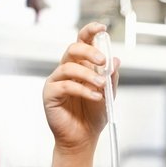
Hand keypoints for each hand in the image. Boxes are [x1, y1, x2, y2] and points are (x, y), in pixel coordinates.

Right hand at [43, 22, 120, 154]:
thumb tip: (115, 59)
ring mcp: (56, 81)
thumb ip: (111, 77)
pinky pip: (65, 85)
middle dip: (89, 52)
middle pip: (73, 49)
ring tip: (101, 86)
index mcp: (80, 66)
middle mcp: (66, 70)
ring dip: (89, 75)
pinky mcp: (50, 94)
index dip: (89, 32)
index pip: (82, 43)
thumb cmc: (93, 116)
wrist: (84, 138)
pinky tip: (95, 97)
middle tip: (103, 61)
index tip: (102, 27)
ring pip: (69, 67)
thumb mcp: (108, 94)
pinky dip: (83, 90)